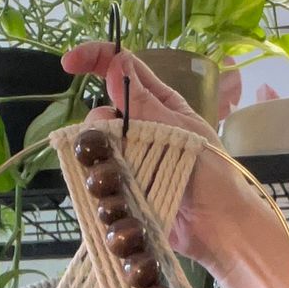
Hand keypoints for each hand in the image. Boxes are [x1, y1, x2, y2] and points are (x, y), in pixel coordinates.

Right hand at [61, 42, 267, 274]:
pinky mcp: (123, 187)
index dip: (94, 58)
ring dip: (99, 155)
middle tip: (117, 144)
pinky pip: (97, 175)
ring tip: (121, 174)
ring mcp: (130, 158)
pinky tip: (110, 190)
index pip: (122, 68)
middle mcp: (141, 126)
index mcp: (160, 102)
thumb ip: (145, 103)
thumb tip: (115, 65)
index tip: (69, 64)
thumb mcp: (181, 132)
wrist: (219, 229)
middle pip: (101, 111)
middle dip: (99, 122)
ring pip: (95, 145)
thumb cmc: (213, 176)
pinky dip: (97, 179)